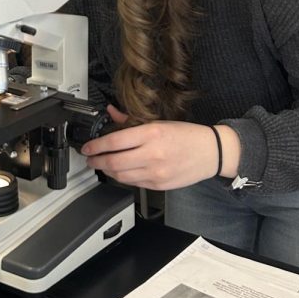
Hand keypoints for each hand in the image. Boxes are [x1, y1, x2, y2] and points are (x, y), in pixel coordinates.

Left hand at [80, 105, 220, 190]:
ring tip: (102, 165)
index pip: (114, 142)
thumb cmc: (187, 135)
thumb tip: (111, 113)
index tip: (87, 147)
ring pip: (121, 176)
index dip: (95, 146)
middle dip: (96, 161)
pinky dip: (123, 177)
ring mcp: (156, 172)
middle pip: (114, 162)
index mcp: (151, 134)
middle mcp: (152, 154)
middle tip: (90, 159)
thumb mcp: (159, 122)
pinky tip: (120, 171)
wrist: (211, 152)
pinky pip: (133, 183)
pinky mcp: (158, 185)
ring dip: (107, 171)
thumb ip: (131, 120)